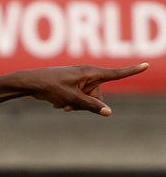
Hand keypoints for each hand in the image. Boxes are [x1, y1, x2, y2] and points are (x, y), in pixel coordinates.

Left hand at [22, 63, 147, 114]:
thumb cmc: (50, 87)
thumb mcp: (72, 98)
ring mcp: (80, 80)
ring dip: (76, 105)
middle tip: (69, 104)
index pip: (116, 74)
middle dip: (87, 104)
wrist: (30, 83)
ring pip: (88, 100)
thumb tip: (109, 112)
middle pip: (98, 96)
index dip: (132, 70)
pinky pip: (79, 99)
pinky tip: (57, 101)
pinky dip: (70, 103)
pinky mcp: (73, 85)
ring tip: (61, 102)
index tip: (146, 64)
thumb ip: (91, 105)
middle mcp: (88, 75)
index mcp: (90, 72)